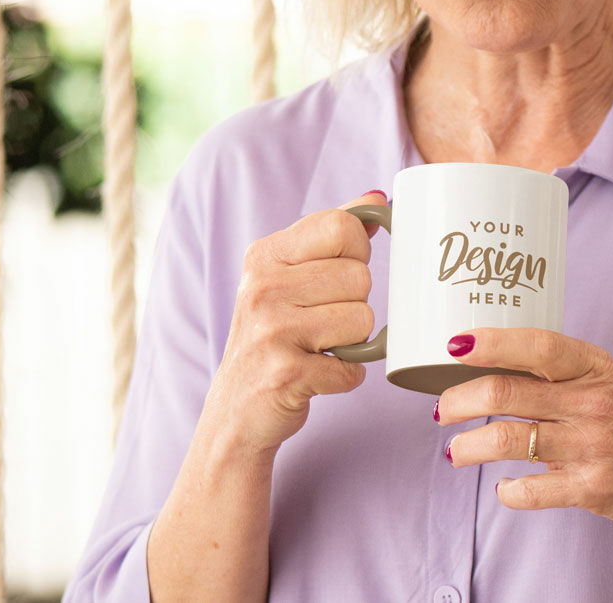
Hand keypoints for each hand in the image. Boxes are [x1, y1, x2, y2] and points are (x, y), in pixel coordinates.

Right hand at [202, 191, 386, 456]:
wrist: (235, 413)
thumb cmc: (273, 337)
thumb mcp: (289, 276)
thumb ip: (331, 233)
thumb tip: (376, 198)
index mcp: (265, 255)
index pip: (343, 227)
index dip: (355, 253)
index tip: (335, 276)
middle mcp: (262, 287)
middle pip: (361, 276)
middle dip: (353, 304)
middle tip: (320, 323)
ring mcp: (271, 330)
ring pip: (364, 319)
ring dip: (353, 343)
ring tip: (318, 349)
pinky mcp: (286, 373)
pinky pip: (355, 366)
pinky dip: (345, 376)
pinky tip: (316, 376)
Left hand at [437, 327, 612, 537]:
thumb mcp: (608, 381)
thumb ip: (559, 375)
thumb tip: (491, 367)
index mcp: (593, 367)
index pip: (536, 345)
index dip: (491, 341)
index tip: (455, 343)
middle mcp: (592, 402)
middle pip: (505, 392)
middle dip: (459, 401)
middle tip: (442, 410)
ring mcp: (592, 447)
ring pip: (508, 440)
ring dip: (468, 448)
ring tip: (455, 452)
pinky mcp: (593, 489)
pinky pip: (531, 490)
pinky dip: (507, 490)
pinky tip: (503, 486)